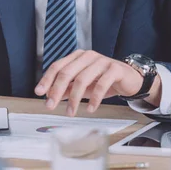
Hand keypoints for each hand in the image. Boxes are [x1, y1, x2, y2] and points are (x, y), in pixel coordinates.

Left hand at [34, 50, 160, 115]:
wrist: (131, 79)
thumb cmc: (105, 80)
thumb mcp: (83, 85)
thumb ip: (67, 88)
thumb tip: (50, 95)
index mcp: (77, 57)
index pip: (57, 66)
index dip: (47, 80)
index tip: (39, 93)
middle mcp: (87, 56)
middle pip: (67, 72)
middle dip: (56, 90)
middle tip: (50, 106)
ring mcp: (101, 61)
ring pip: (82, 79)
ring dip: (74, 98)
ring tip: (71, 112)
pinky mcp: (114, 69)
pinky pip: (101, 84)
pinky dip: (94, 98)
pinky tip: (90, 108)